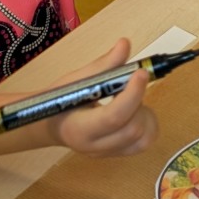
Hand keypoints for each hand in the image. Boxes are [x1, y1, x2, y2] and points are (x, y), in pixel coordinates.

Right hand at [49, 38, 157, 157]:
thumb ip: (103, 64)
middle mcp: (94, 146)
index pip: (113, 117)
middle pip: (132, 129)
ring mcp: (107, 153)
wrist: (51, 124)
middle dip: (139, 102)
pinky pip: (144, 142)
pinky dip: (147, 124)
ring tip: (131, 99)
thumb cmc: (61, 99)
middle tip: (132, 83)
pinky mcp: (118, 154)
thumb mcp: (76, 79)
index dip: (132, 94)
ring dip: (145, 114)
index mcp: (78, 128)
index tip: (141, 72)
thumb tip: (125, 44)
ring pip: (143, 139)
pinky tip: (135, 110)